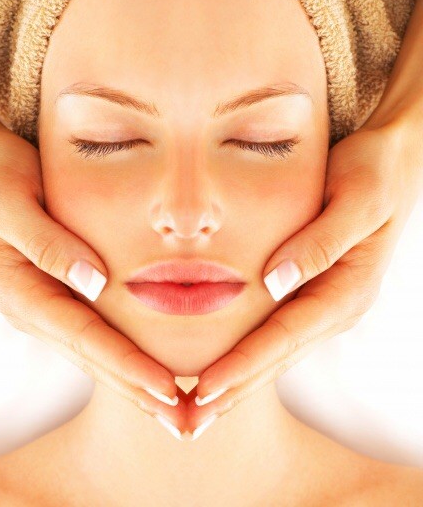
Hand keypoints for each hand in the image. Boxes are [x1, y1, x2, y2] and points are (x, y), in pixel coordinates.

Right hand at [0, 122, 187, 432]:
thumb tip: (94, 283)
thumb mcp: (11, 199)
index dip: (127, 365)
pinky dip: (121, 352)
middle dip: (137, 389)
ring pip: (93, 350)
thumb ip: (48, 243)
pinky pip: (92, 330)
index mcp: (20, 289)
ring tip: (172, 405)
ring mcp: (41, 301)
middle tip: (182, 419)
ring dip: (132, 379)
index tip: (167, 388)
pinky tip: (144, 363)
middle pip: (91, 357)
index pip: (84, 337)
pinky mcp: (54, 290)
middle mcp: (30, 305)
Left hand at [189, 110, 422, 434]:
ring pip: (276, 351)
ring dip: (239, 380)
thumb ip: (318, 243)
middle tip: (189, 422)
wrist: (394, 160)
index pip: (283, 338)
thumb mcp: (355, 199)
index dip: (242, 366)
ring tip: (199, 407)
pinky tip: (226, 364)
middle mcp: (336, 306)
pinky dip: (250, 353)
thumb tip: (274, 283)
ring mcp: (327, 302)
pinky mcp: (314, 291)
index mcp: (346, 290)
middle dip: (234, 390)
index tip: (203, 391)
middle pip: (277, 357)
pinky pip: (277, 332)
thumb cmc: (375, 172)